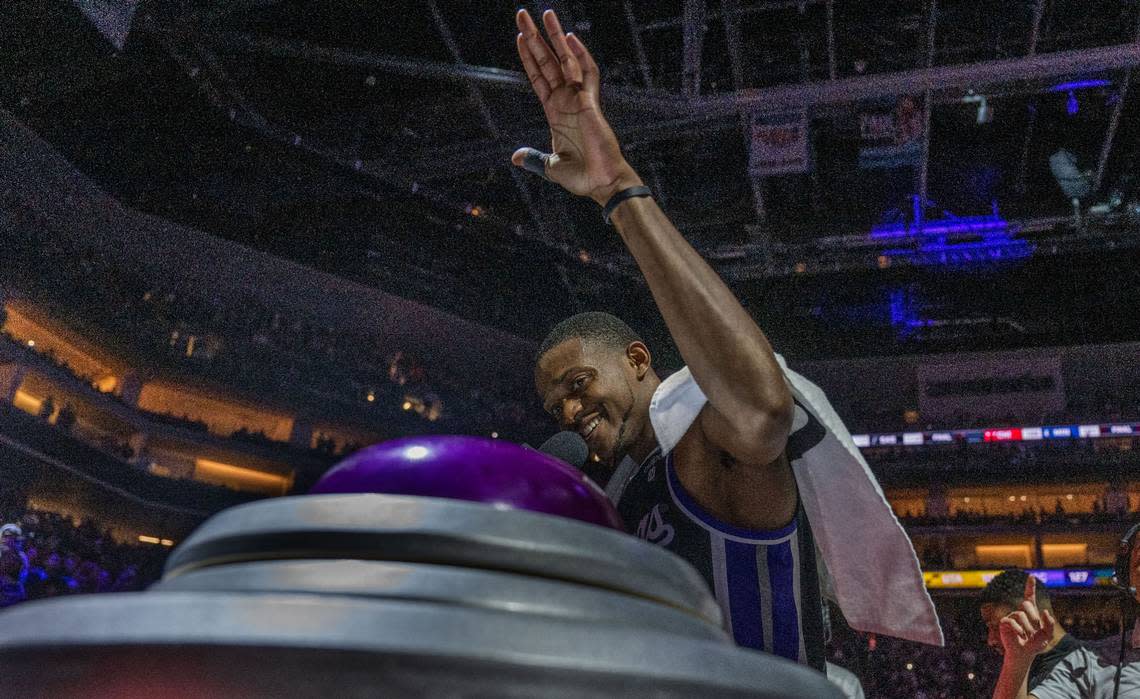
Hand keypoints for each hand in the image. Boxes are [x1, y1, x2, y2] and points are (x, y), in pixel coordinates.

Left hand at [511, 9, 642, 205]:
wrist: (602, 184)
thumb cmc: (582, 178)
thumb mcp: (551, 166)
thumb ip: (534, 158)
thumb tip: (515, 157)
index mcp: (556, 113)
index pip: (539, 78)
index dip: (529, 58)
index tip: (520, 38)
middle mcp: (566, 101)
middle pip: (548, 62)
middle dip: (535, 38)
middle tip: (521, 14)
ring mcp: (578, 99)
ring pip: (565, 61)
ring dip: (554, 37)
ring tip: (545, 14)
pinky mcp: (589, 103)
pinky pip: (585, 73)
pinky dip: (579, 54)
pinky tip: (569, 38)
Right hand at [998, 575, 1055, 663]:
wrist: (1024, 654)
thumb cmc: (1035, 644)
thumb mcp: (1048, 635)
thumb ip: (1050, 624)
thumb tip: (1045, 611)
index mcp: (1031, 613)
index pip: (1030, 597)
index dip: (1030, 586)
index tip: (1031, 576)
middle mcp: (1020, 612)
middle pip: (1026, 604)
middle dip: (1033, 618)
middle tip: (1034, 631)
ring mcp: (1011, 616)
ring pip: (1020, 614)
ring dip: (1027, 628)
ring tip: (1026, 636)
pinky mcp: (1004, 622)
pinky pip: (1012, 621)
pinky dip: (1018, 630)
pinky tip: (1020, 635)